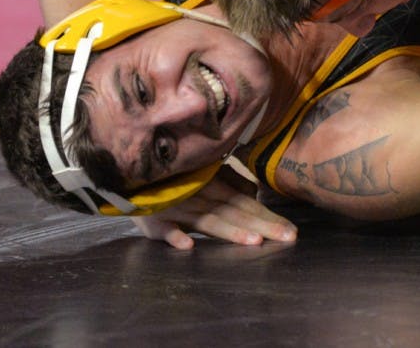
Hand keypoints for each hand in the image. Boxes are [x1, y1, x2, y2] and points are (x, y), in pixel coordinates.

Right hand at [130, 164, 297, 248]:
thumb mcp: (202, 174)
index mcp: (212, 186)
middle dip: (262, 226)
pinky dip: (174, 236)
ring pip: (207, 220)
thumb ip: (229, 181)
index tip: (292, 232)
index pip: (245, 203)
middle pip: (234, 212)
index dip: (268, 216)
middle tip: (288, 238)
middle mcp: (198, 197)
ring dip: (229, 231)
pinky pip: (163, 229)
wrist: (127, 174)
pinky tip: (187, 246)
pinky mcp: (152, 220)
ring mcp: (175, 208)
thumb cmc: (171, 177)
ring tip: (253, 242)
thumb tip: (255, 192)